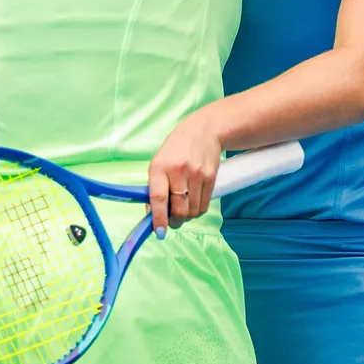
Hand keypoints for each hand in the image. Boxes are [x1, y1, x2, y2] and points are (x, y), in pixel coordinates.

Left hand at [148, 108, 222, 238]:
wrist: (203, 130)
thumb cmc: (176, 149)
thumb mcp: (159, 163)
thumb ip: (154, 188)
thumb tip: (152, 215)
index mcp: (160, 167)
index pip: (158, 198)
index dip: (158, 218)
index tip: (159, 232)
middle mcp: (179, 171)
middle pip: (179, 210)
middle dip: (174, 222)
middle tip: (171, 222)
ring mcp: (197, 174)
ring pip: (193, 211)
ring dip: (187, 217)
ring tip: (182, 209)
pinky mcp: (211, 177)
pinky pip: (204, 206)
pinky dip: (197, 210)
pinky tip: (192, 202)